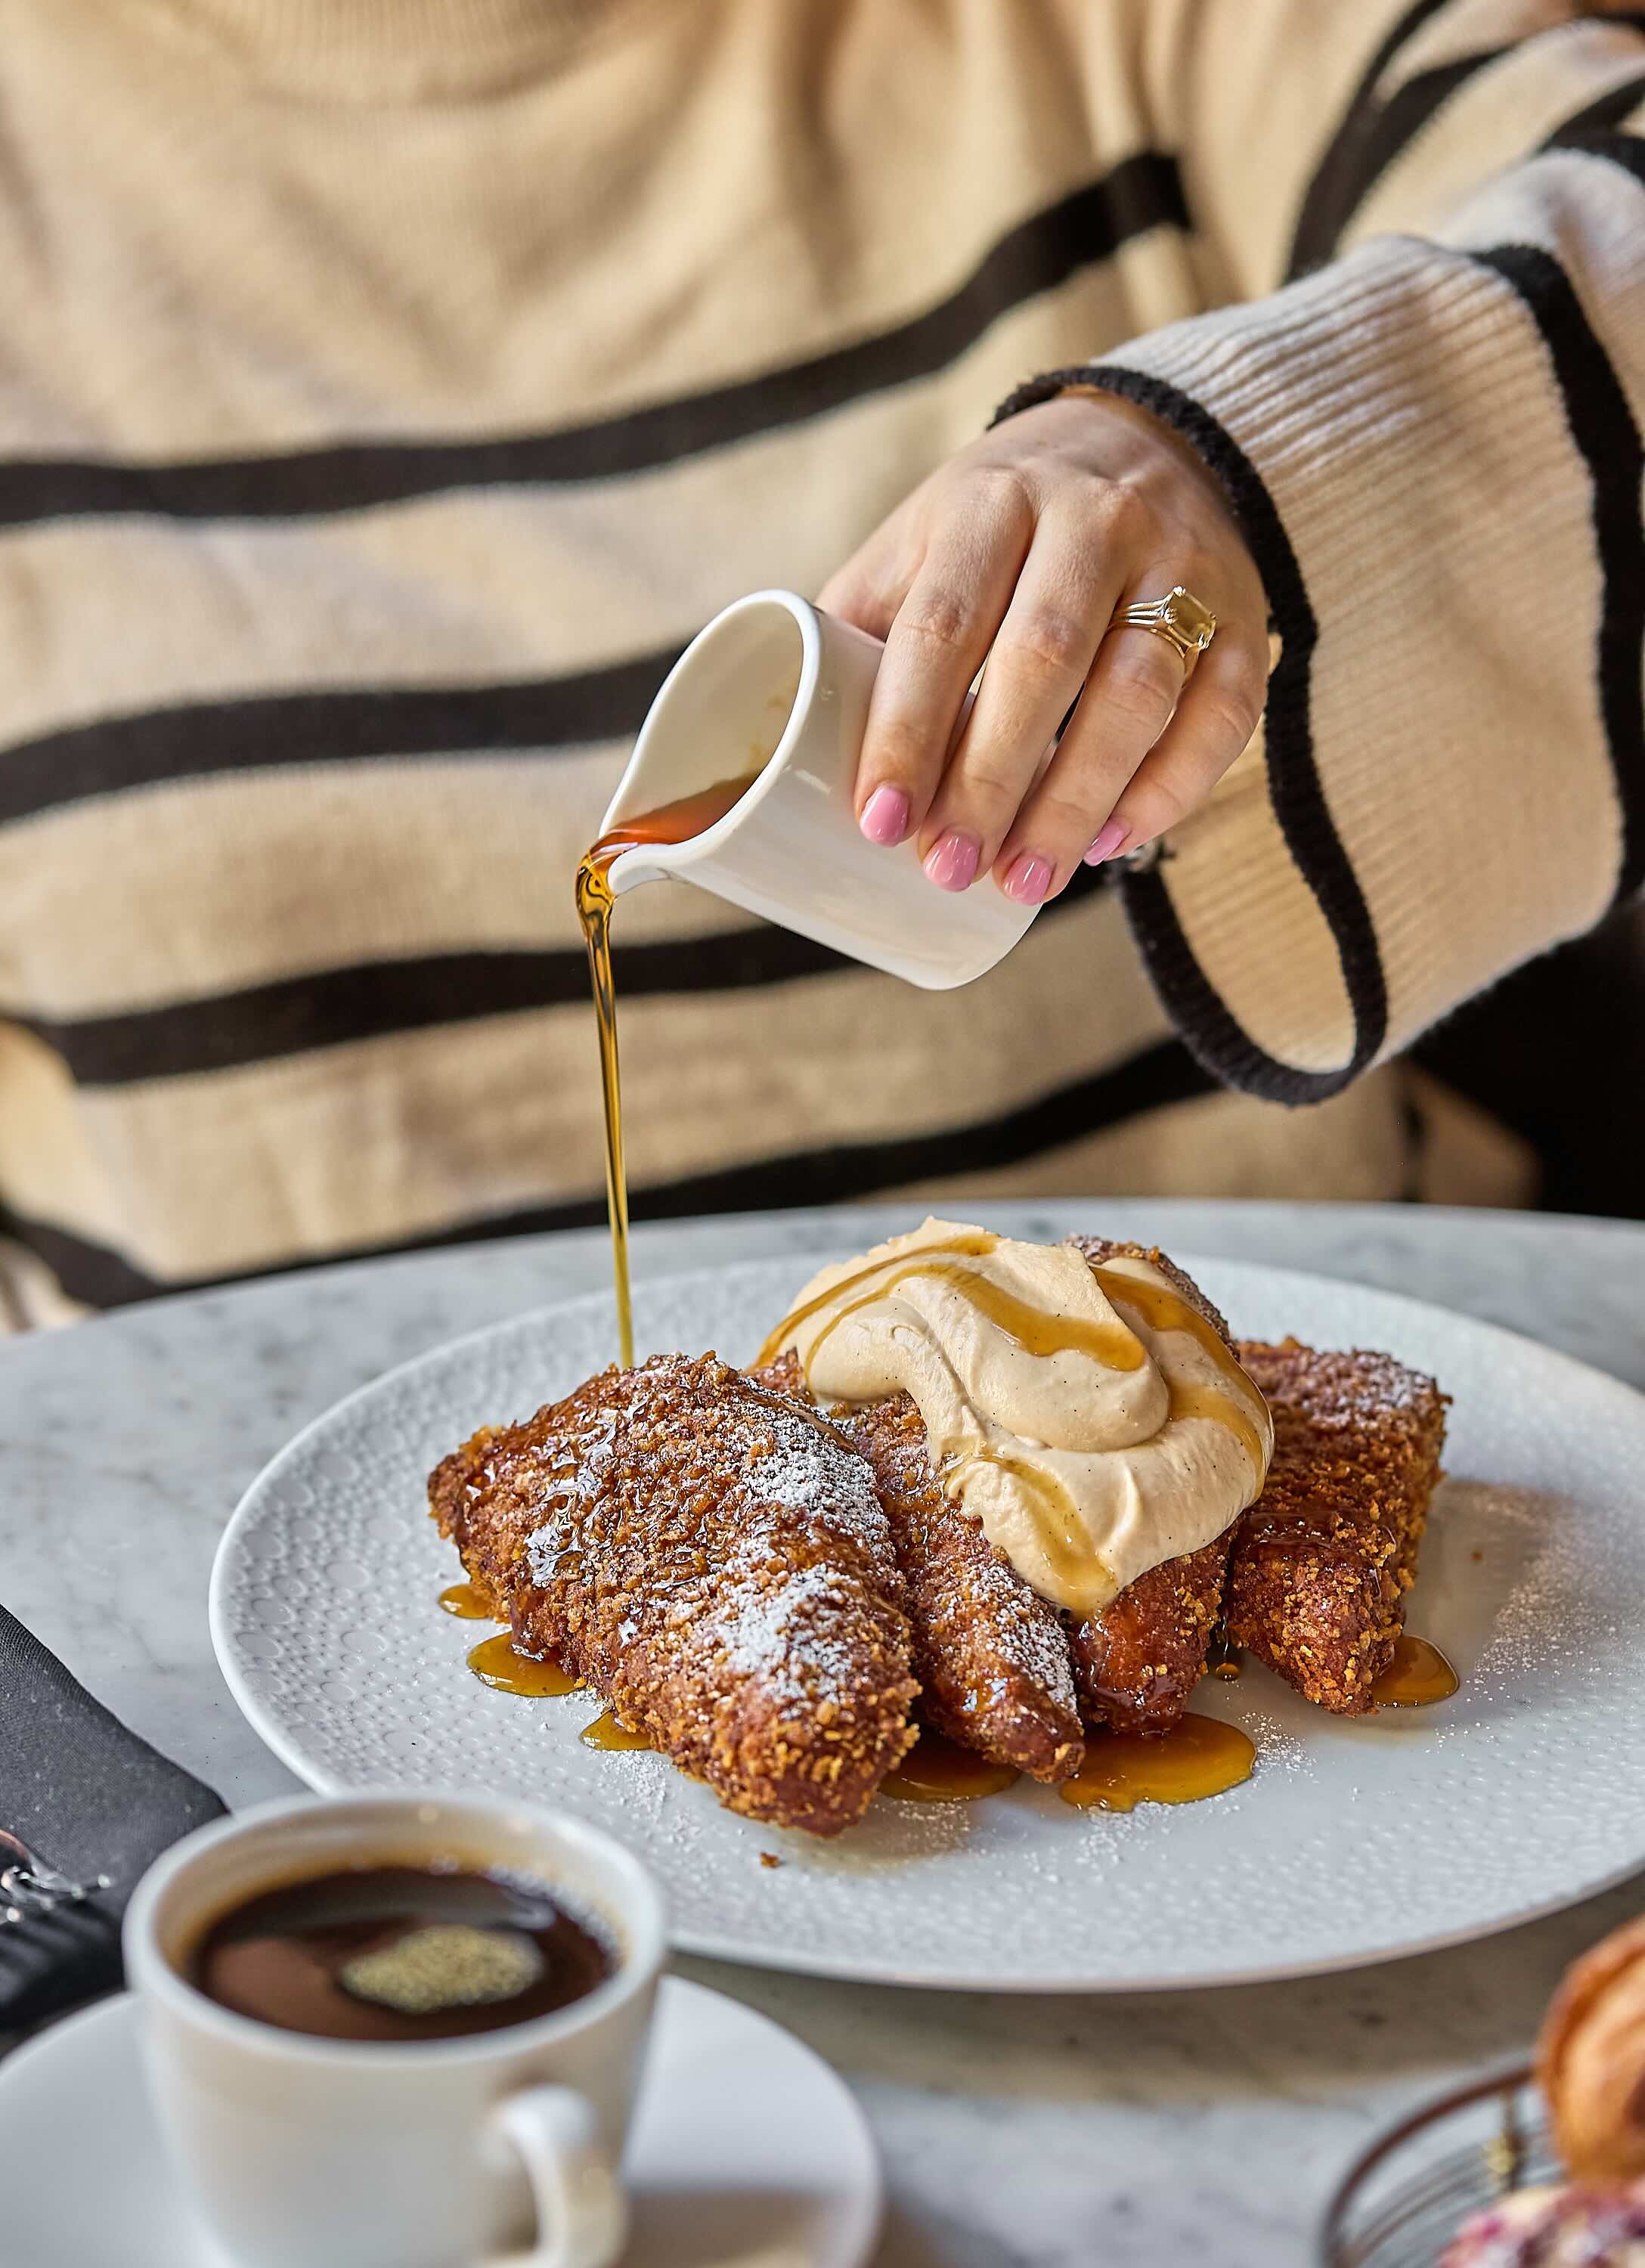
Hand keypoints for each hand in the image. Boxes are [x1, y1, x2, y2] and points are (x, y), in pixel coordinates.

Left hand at [817, 393, 1269, 902]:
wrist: (1144, 443)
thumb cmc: (1000, 528)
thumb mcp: (922, 545)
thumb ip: (865, 633)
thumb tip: (786, 757)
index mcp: (990, 502)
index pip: (943, 623)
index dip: (909, 730)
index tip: (882, 822)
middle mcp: (1094, 520)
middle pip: (1043, 660)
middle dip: (992, 781)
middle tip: (951, 870)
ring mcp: (1183, 564)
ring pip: (1136, 692)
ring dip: (1077, 801)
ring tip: (1025, 883)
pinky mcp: (1245, 616)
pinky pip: (1221, 715)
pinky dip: (1167, 790)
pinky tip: (1112, 844)